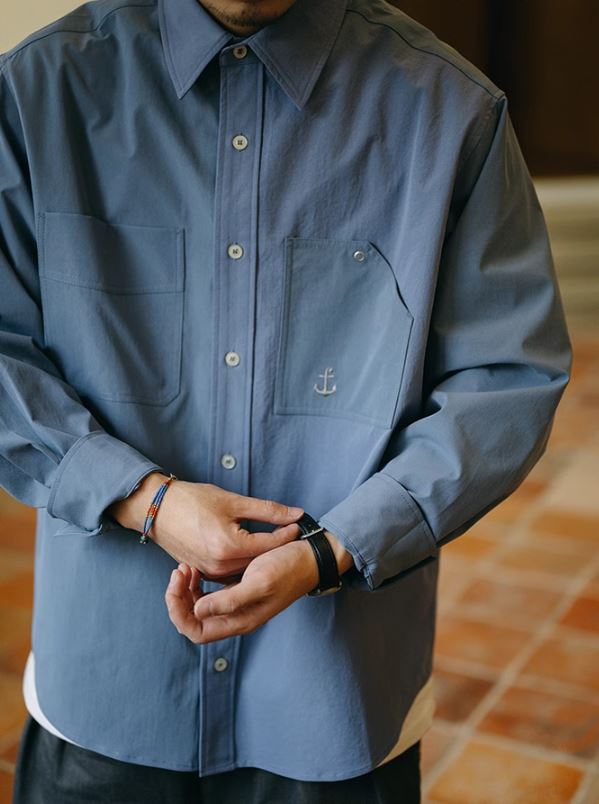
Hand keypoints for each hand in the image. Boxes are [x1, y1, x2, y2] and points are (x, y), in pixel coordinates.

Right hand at [109, 472, 304, 582]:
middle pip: (261, 560)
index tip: (299, 523)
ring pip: (247, 568)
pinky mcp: (204, 572)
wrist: (157, 509)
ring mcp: (211, 572)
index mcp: (230, 545)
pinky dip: (244, 562)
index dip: (288, 532)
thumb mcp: (233, 501)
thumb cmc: (192, 500)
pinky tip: (252, 552)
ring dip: (261, 557)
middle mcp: (221, 564)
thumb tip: (296, 514)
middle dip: (278, 547)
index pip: (271, 542)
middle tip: (294, 535)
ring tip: (275, 543)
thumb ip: (267, 510)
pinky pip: (232, 572)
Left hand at [164, 530, 353, 643]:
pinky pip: (208, 595)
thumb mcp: (260, 581)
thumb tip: (198, 611)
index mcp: (240, 620)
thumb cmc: (288, 567)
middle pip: (193, 622)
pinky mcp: (238, 590)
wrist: (310, 556)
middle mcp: (236, 616)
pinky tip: (197, 568)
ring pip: (198, 608)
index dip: (179, 613)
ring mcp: (236, 604)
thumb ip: (230, 600)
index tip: (176, 585)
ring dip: (186, 591)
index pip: (196, 632)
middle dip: (179, 600)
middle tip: (179, 571)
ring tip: (186, 568)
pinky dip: (197, 584)